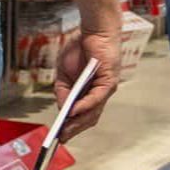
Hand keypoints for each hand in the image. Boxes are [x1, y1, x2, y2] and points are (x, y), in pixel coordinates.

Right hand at [50, 26, 120, 143]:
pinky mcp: (109, 82)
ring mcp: (105, 89)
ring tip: (65, 130)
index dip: (72, 128)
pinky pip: (96, 98)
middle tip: (61, 139)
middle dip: (74, 130)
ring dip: (78, 122)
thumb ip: (62, 91)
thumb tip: (62, 108)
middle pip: (88, 119)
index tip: (60, 137)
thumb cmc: (80, 49)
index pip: (83, 116)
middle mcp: (100, 95)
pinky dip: (85, 106)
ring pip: (93, 112)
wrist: (92, 31)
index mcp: (89, 94)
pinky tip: (73, 111)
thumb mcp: (63, 74)